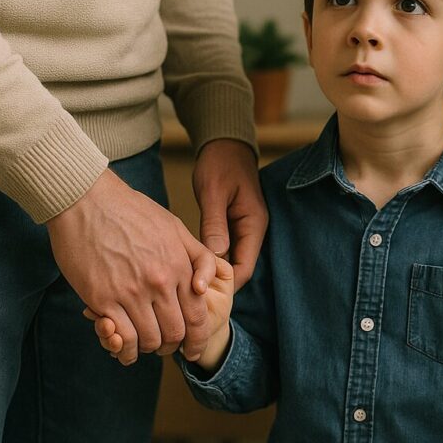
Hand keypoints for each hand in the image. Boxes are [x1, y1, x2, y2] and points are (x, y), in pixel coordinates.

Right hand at [47, 169, 218, 364]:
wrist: (87, 200)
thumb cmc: (130, 210)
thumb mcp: (174, 227)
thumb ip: (195, 256)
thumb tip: (206, 284)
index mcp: (179, 265)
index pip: (197, 315)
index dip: (198, 339)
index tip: (193, 349)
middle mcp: (159, 282)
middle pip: (175, 333)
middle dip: (172, 345)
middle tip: (164, 346)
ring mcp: (131, 292)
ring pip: (149, 340)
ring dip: (148, 347)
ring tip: (142, 343)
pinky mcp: (102, 299)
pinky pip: (121, 337)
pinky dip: (125, 348)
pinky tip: (123, 346)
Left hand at [193, 139, 267, 289]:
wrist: (225, 144)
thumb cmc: (220, 164)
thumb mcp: (214, 193)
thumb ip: (215, 224)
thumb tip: (214, 257)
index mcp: (254, 224)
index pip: (245, 268)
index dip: (225, 286)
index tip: (201, 297)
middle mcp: (253, 230)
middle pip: (239, 269)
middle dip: (218, 284)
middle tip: (190, 297)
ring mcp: (244, 228)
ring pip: (231, 261)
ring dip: (213, 273)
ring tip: (187, 285)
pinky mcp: (232, 225)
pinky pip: (224, 250)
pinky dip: (210, 259)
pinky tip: (191, 265)